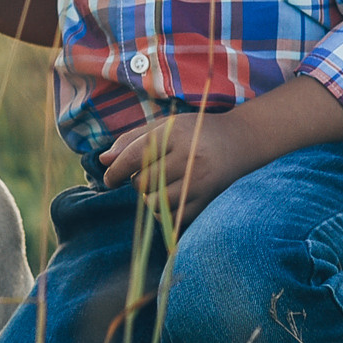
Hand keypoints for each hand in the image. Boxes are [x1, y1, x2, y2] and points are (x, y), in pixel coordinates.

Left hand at [98, 112, 239, 229]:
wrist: (239, 142)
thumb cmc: (194, 132)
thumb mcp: (164, 126)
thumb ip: (131, 140)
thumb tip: (103, 160)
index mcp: (176, 133)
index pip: (134, 156)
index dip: (115, 171)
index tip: (108, 180)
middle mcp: (190, 157)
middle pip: (143, 181)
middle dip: (137, 181)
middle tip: (148, 173)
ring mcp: (200, 182)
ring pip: (154, 202)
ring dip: (148, 197)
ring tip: (159, 185)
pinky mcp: (207, 201)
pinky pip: (171, 217)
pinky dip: (163, 212)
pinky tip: (169, 197)